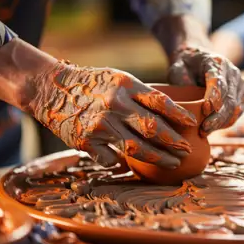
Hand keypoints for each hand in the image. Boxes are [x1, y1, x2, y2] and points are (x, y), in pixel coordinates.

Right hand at [28, 60, 197, 167]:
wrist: (51, 89)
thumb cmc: (91, 84)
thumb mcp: (117, 78)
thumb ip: (140, 95)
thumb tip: (170, 116)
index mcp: (125, 85)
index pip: (160, 102)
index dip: (179, 116)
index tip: (192, 126)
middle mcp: (114, 104)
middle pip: (153, 128)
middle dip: (174, 143)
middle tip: (186, 151)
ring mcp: (100, 124)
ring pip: (137, 148)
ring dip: (158, 158)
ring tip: (172, 163)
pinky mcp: (86, 141)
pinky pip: (111, 159)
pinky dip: (122, 162)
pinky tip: (131, 164)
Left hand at [167, 44, 243, 135]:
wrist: (197, 60)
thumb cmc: (185, 66)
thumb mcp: (177, 68)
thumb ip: (182, 82)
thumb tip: (186, 103)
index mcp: (216, 62)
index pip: (219, 82)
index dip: (213, 97)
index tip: (205, 110)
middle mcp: (233, 72)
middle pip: (229, 98)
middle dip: (217, 117)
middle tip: (203, 129)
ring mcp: (241, 83)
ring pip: (236, 108)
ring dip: (221, 123)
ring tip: (205, 131)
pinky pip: (239, 112)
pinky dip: (227, 122)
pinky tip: (214, 128)